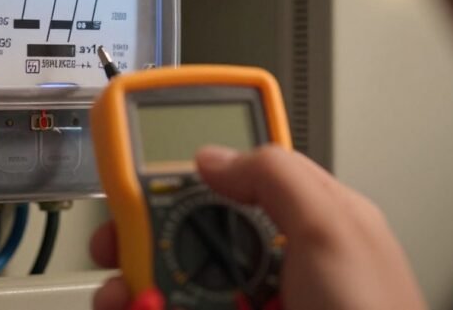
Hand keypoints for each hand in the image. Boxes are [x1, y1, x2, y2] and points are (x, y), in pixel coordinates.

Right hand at [90, 145, 425, 309]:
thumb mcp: (336, 233)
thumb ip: (277, 178)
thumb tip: (210, 157)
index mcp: (302, 226)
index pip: (233, 181)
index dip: (184, 173)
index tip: (138, 178)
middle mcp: (270, 269)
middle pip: (184, 235)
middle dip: (139, 236)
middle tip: (115, 245)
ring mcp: (248, 308)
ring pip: (169, 284)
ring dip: (132, 286)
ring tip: (121, 296)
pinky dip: (142, 309)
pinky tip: (136, 308)